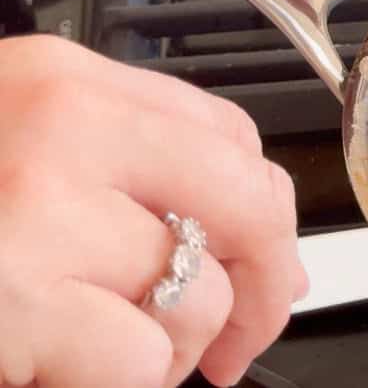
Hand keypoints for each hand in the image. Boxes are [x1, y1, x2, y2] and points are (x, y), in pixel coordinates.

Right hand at [0, 35, 306, 387]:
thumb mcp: (16, 151)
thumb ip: (129, 176)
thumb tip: (255, 246)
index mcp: (66, 82)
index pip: (228, 133)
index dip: (266, 208)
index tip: (268, 254)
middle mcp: (67, 127)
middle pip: (250, 200)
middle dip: (270, 283)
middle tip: (246, 336)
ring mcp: (45, 208)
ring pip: (204, 293)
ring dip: (176, 348)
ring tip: (108, 351)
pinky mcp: (19, 298)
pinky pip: (142, 357)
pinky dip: (123, 382)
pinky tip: (66, 371)